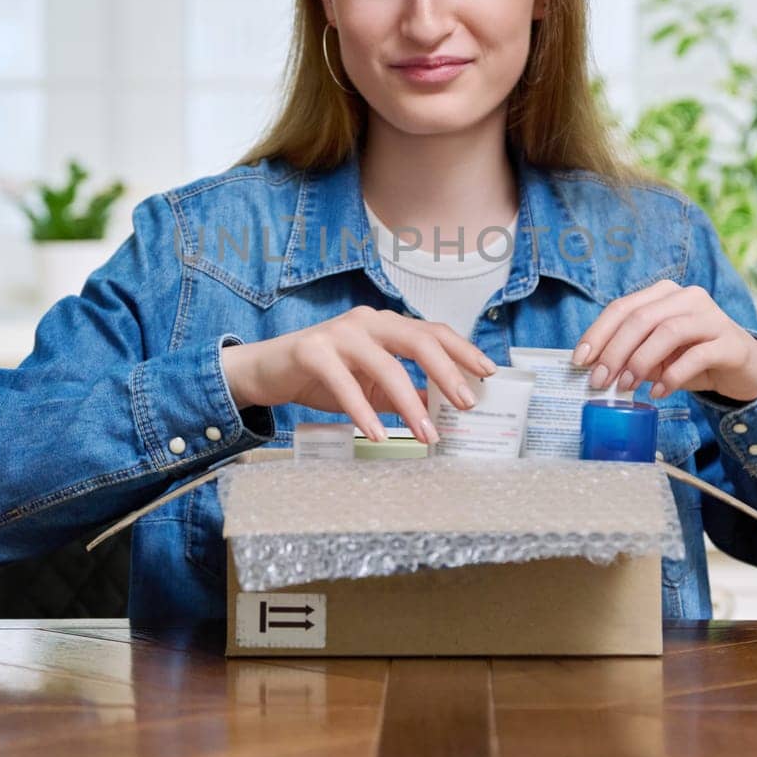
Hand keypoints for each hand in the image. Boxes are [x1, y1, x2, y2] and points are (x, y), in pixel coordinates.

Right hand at [219, 306, 495, 443]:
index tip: (489, 373)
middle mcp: (367, 321)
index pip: (433, 332)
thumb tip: (443, 410)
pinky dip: (363, 411)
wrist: (267, 370)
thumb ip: (403, 392)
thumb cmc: (323, 376)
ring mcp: (339, 333)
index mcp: (385, 325)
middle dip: (447, 371)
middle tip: (467, 403)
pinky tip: (376, 434)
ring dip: (410, 403)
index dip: (463, 350)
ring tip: (427, 435)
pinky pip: (345, 383)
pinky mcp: (312, 351)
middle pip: (418, 339)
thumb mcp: (370, 384)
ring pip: (385, 364)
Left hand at [571, 280, 756, 402]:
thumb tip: (595, 369)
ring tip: (626, 387)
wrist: (744, 368)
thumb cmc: (692, 358)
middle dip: (614, 351)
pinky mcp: (729, 341)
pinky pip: (696, 355)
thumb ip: (630, 355)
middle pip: (641, 318)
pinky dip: (672, 376)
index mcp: (663, 293)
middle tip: (600, 382)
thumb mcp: (656, 355)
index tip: (579, 360)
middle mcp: (687, 297)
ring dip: (640, 362)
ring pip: (667, 332)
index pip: (622, 307)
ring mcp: (711, 316)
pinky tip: (658, 393)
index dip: (598, 333)